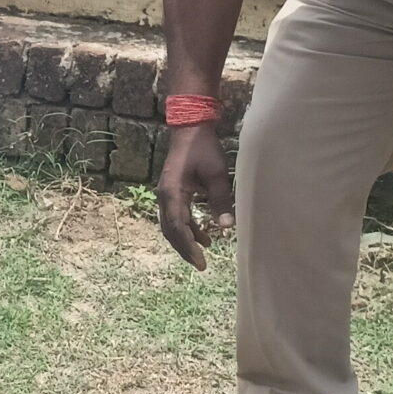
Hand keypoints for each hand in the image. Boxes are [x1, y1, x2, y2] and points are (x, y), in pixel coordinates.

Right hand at [155, 124, 234, 269]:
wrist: (190, 128)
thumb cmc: (203, 148)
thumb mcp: (217, 174)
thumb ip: (221, 199)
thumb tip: (228, 226)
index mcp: (172, 193)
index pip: (178, 227)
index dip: (189, 246)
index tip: (202, 261)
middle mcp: (164, 196)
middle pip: (170, 230)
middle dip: (184, 249)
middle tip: (200, 265)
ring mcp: (166, 194)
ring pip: (171, 225)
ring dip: (185, 240)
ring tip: (203, 252)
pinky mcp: (172, 192)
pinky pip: (176, 216)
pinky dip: (187, 228)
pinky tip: (203, 235)